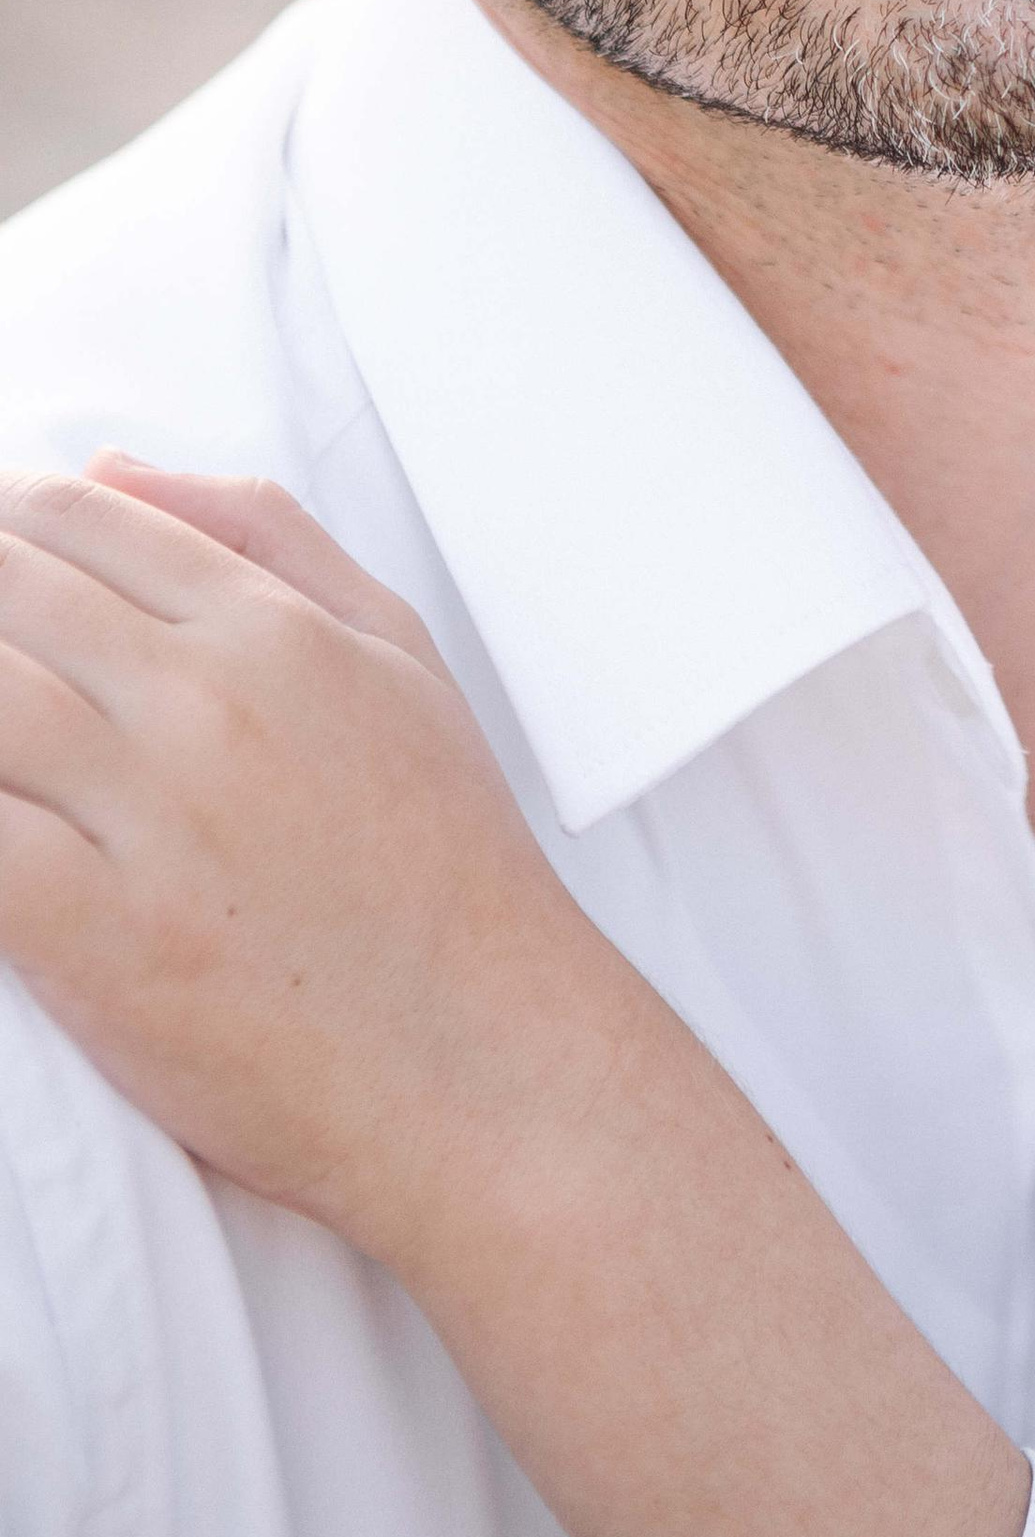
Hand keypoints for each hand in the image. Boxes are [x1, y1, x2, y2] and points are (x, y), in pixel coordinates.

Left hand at [0, 459, 631, 1264]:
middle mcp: (208, 702)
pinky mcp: (98, 938)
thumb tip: (110, 472)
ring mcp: (152, 816)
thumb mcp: (398, 654)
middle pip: (5, 595)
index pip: (78, 519)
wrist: (485, 1064)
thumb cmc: (445, 866)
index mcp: (275, 629)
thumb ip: (264, 538)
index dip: (1, 522)